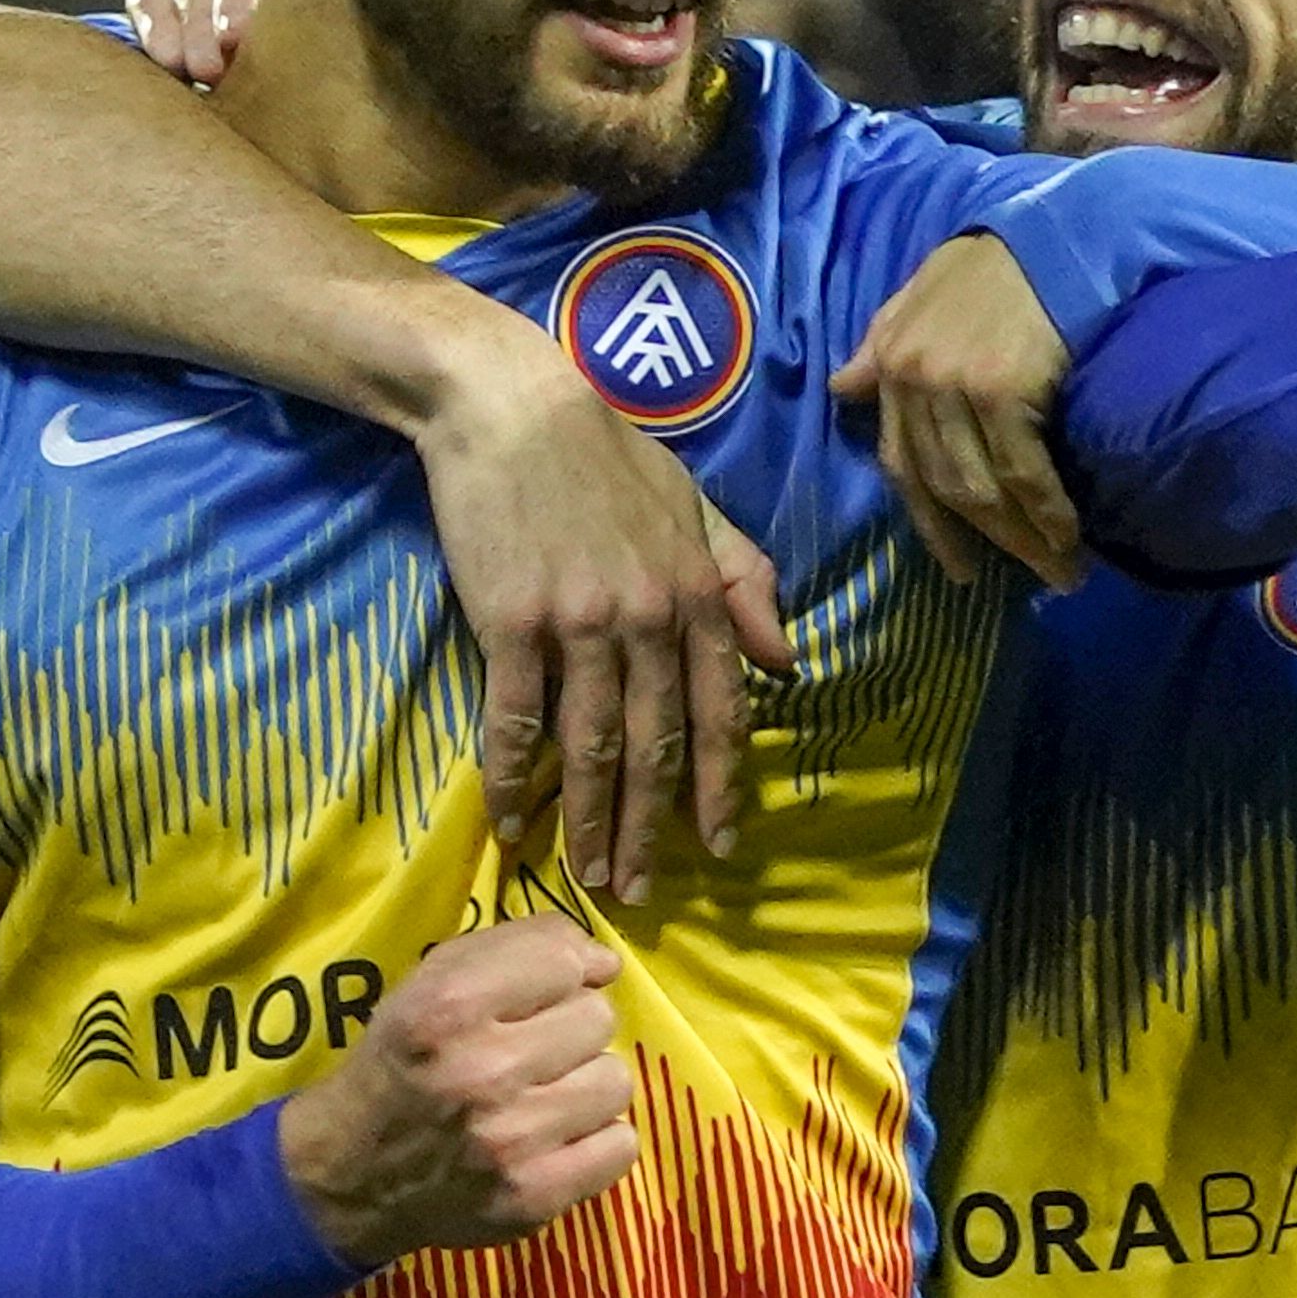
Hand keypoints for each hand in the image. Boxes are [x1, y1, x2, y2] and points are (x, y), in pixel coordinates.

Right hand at [275, 915, 637, 1263]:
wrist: (353, 1173)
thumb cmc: (400, 1064)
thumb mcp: (429, 983)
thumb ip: (516, 949)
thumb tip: (605, 962)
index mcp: (449, 1006)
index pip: (566, 959)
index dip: (563, 972)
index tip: (546, 993)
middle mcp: (483, 1070)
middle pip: (598, 1019)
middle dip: (570, 1030)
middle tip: (531, 1054)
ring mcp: (513, 1140)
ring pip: (615, 1082)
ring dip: (584, 1086)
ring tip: (543, 1098)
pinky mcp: (535, 1196)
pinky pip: (620, 1146)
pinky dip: (594, 1141)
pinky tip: (555, 1139)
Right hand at [409, 309, 790, 902]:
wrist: (511, 405)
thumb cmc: (604, 454)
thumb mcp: (696, 507)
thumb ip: (744, 581)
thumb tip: (786, 660)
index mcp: (697, 596)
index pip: (720, 711)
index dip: (720, 786)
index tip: (719, 846)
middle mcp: (648, 620)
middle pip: (654, 746)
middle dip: (650, 827)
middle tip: (642, 892)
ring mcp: (578, 625)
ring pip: (589, 746)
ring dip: (589, 821)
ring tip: (589, 877)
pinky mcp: (511, 622)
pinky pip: (514, 720)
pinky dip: (511, 779)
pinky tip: (510, 824)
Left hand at [833, 235, 1088, 593]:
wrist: (1053, 232)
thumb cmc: (992, 262)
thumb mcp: (918, 294)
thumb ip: (879, 343)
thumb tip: (841, 385)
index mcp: (889, 362)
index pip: (901, 462)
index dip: (931, 522)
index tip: (961, 565)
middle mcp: (913, 378)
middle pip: (944, 485)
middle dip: (984, 541)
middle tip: (1026, 578)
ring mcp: (955, 385)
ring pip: (981, 487)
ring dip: (1022, 538)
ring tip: (1059, 569)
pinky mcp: (1002, 388)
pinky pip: (1023, 470)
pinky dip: (1046, 511)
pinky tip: (1067, 536)